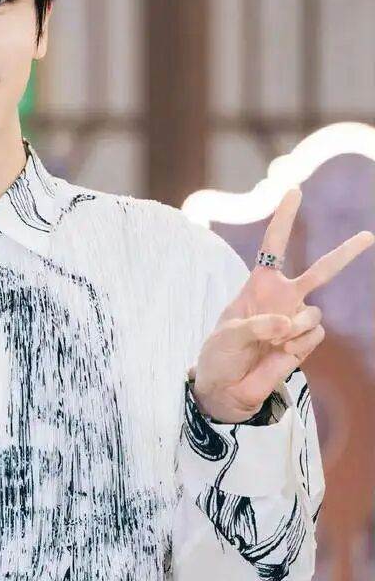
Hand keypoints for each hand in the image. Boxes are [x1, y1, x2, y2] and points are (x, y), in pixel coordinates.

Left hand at [191, 187, 373, 422]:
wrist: (226, 389)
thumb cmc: (220, 355)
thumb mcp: (228, 335)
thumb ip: (257, 325)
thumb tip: (288, 324)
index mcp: (259, 286)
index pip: (273, 246)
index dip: (284, 219)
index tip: (295, 191)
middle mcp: (282, 299)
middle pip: (320, 271)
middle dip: (344, 254)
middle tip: (368, 236)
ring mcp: (296, 320)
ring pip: (314, 313)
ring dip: (295, 327)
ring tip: (273, 342)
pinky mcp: (304, 342)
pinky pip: (314, 335)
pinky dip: (298, 344)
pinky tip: (280, 353)